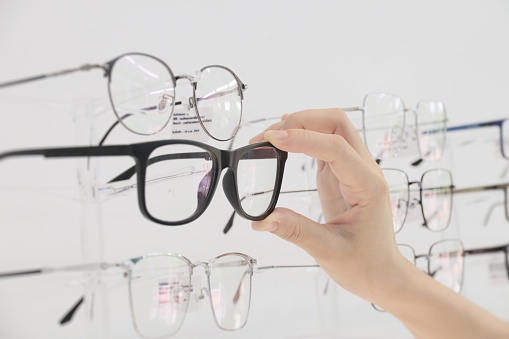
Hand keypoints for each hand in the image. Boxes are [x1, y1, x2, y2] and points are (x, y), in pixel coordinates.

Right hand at [250, 108, 405, 302]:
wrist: (382, 272)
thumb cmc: (365, 264)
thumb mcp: (329, 251)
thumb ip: (296, 232)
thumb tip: (262, 220)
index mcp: (367, 185)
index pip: (336, 147)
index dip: (303, 139)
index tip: (272, 140)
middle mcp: (363, 170)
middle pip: (336, 123)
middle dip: (301, 120)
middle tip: (268, 137)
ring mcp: (352, 169)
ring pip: (329, 128)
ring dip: (300, 126)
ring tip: (268, 140)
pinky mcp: (339, 174)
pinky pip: (322, 144)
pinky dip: (302, 138)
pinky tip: (283, 141)